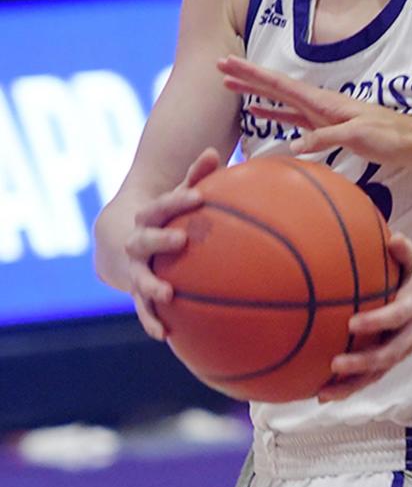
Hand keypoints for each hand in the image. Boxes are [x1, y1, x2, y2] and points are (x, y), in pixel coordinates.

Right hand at [124, 147, 220, 338]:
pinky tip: (164, 335)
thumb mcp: (178, 196)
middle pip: (144, 240)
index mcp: (149, 217)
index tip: (197, 196)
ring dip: (151, 286)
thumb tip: (215, 151)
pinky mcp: (137, 293)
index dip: (178, 200)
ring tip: (167, 294)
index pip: (161, 206)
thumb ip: (196, 177)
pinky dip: (151, 321)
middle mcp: (137, 243)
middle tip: (180, 240)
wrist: (121, 239)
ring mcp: (135, 269)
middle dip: (160, 240)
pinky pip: (142, 309)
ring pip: (139, 278)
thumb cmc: (165, 216)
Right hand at [219, 54, 411, 160]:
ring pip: (280, 101)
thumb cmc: (390, 136)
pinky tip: (258, 114)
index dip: (253, 74)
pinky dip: (273, 115)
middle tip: (219, 66)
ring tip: (230, 87)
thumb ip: (325, 138)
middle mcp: (318, 104)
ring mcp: (320, 115)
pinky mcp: (326, 128)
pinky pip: (292, 119)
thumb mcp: (358, 136)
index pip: (281, 84)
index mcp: (323, 102)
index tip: (229, 63)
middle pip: (275, 87)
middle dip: (247, 77)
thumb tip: (292, 145)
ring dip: (255, 94)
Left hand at [317, 232, 411, 399]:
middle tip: (334, 364)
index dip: (377, 322)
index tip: (351, 324)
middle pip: (387, 354)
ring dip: (352, 385)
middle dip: (361, 363)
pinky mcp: (394, 358)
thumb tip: (394, 239)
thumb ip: (406, 250)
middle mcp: (409, 334)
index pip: (396, 317)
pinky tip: (323, 395)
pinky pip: (373, 377)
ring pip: (378, 373)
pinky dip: (350, 388)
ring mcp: (402, 349)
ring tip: (323, 393)